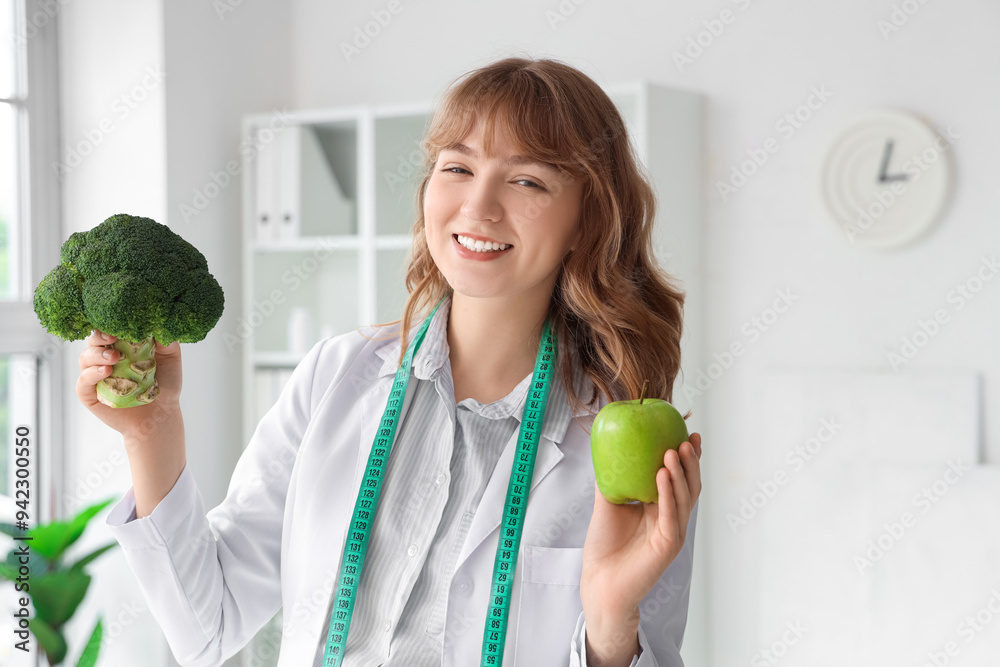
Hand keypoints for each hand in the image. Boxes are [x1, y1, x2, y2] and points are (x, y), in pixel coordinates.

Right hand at [76, 329, 183, 440]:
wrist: (161, 415)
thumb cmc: (165, 385)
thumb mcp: (170, 358)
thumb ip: (165, 341)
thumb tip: (159, 323)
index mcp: (122, 346)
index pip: (110, 329)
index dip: (111, 323)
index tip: (120, 322)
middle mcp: (105, 358)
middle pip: (93, 340)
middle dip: (100, 337)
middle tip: (112, 338)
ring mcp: (95, 376)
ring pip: (85, 358)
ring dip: (97, 355)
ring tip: (114, 359)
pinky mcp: (90, 394)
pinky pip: (83, 381)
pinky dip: (91, 374)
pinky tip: (105, 372)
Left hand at [580, 433, 702, 664]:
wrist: (599, 579)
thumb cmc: (604, 544)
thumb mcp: (608, 502)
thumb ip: (613, 477)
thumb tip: (610, 447)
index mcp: (661, 508)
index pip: (680, 478)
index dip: (687, 458)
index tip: (686, 433)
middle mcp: (671, 519)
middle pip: (690, 486)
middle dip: (691, 462)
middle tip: (687, 439)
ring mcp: (672, 532)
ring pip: (684, 499)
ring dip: (680, 473)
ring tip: (673, 451)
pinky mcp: (668, 545)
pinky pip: (670, 515)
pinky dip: (669, 494)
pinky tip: (663, 476)